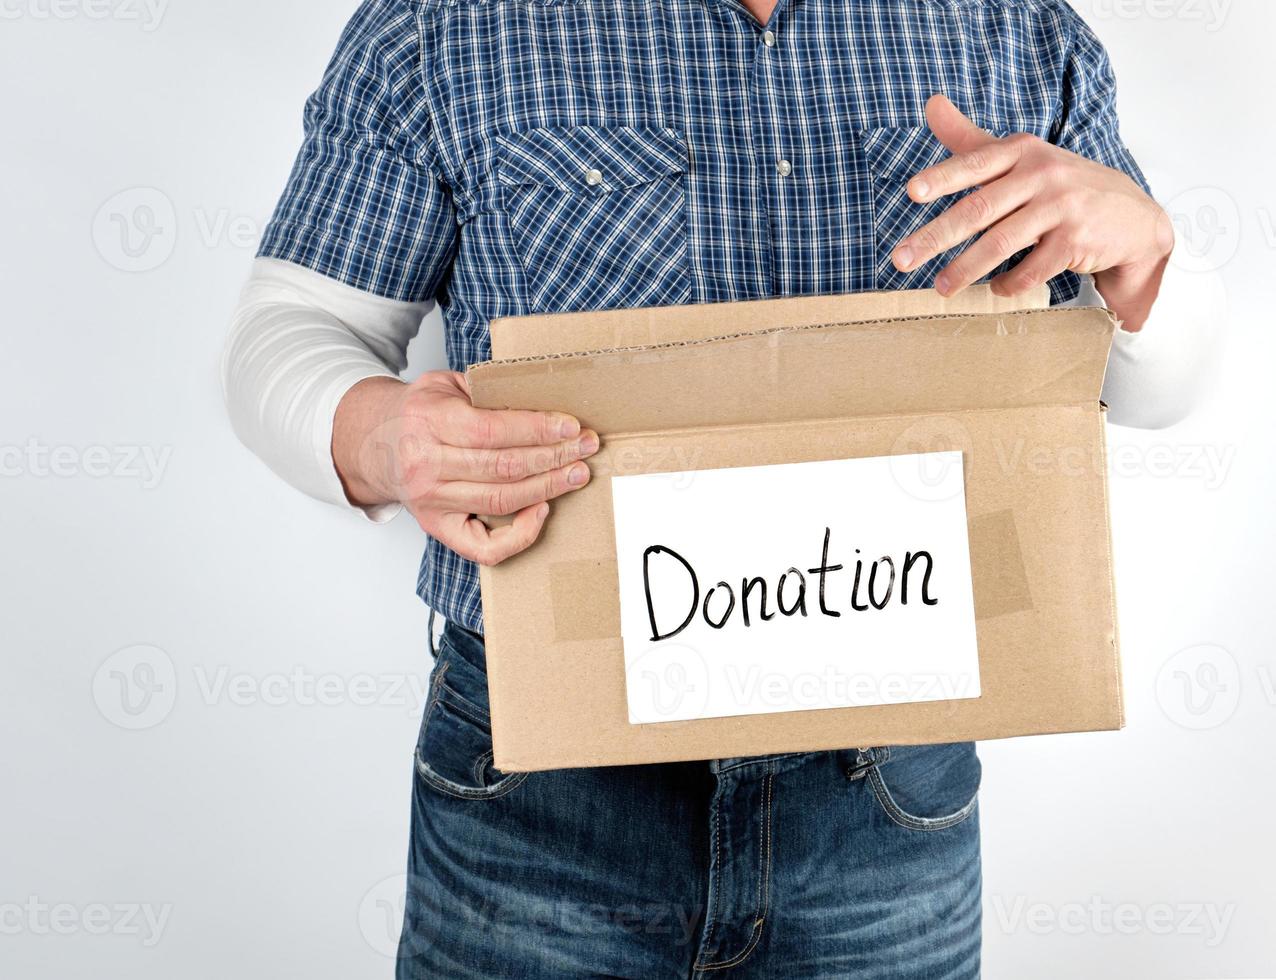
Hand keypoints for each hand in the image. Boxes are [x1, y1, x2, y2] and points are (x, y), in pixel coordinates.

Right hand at [333, 372, 598, 565]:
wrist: (375, 443)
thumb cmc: (419, 413)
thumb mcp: (444, 384)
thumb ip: (484, 389)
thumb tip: (540, 396)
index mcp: (428, 421)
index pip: (491, 431)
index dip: (537, 430)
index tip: (570, 426)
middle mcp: (426, 465)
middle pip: (503, 467)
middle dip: (553, 457)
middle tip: (586, 447)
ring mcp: (431, 501)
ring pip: (502, 501)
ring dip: (548, 488)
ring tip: (577, 473)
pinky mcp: (438, 528)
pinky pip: (485, 547)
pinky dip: (520, 534)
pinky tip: (543, 510)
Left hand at [891, 94, 1174, 331]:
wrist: (1133, 218)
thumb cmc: (1062, 188)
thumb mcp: (1020, 158)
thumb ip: (971, 140)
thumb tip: (930, 104)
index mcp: (1022, 152)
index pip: (975, 163)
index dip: (943, 177)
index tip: (912, 193)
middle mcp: (1042, 174)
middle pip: (979, 209)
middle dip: (935, 237)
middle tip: (901, 260)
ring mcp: (1062, 207)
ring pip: (1002, 243)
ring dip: (965, 269)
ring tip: (940, 288)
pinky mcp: (1077, 241)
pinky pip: (1032, 269)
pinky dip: (1009, 284)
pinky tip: (996, 289)